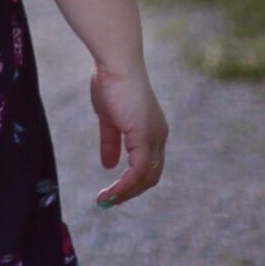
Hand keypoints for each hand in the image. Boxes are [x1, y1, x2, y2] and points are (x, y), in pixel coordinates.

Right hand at [90, 64, 167, 205]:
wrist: (116, 64)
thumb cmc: (111, 84)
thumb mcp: (109, 119)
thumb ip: (111, 142)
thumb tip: (108, 165)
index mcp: (152, 131)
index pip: (148, 166)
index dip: (132, 181)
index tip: (112, 191)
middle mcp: (158, 137)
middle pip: (150, 177)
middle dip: (129, 192)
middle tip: (109, 201)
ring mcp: (154, 138)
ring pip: (146, 178)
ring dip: (125, 193)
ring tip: (106, 201)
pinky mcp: (144, 137)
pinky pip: (138, 171)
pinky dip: (125, 185)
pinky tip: (111, 191)